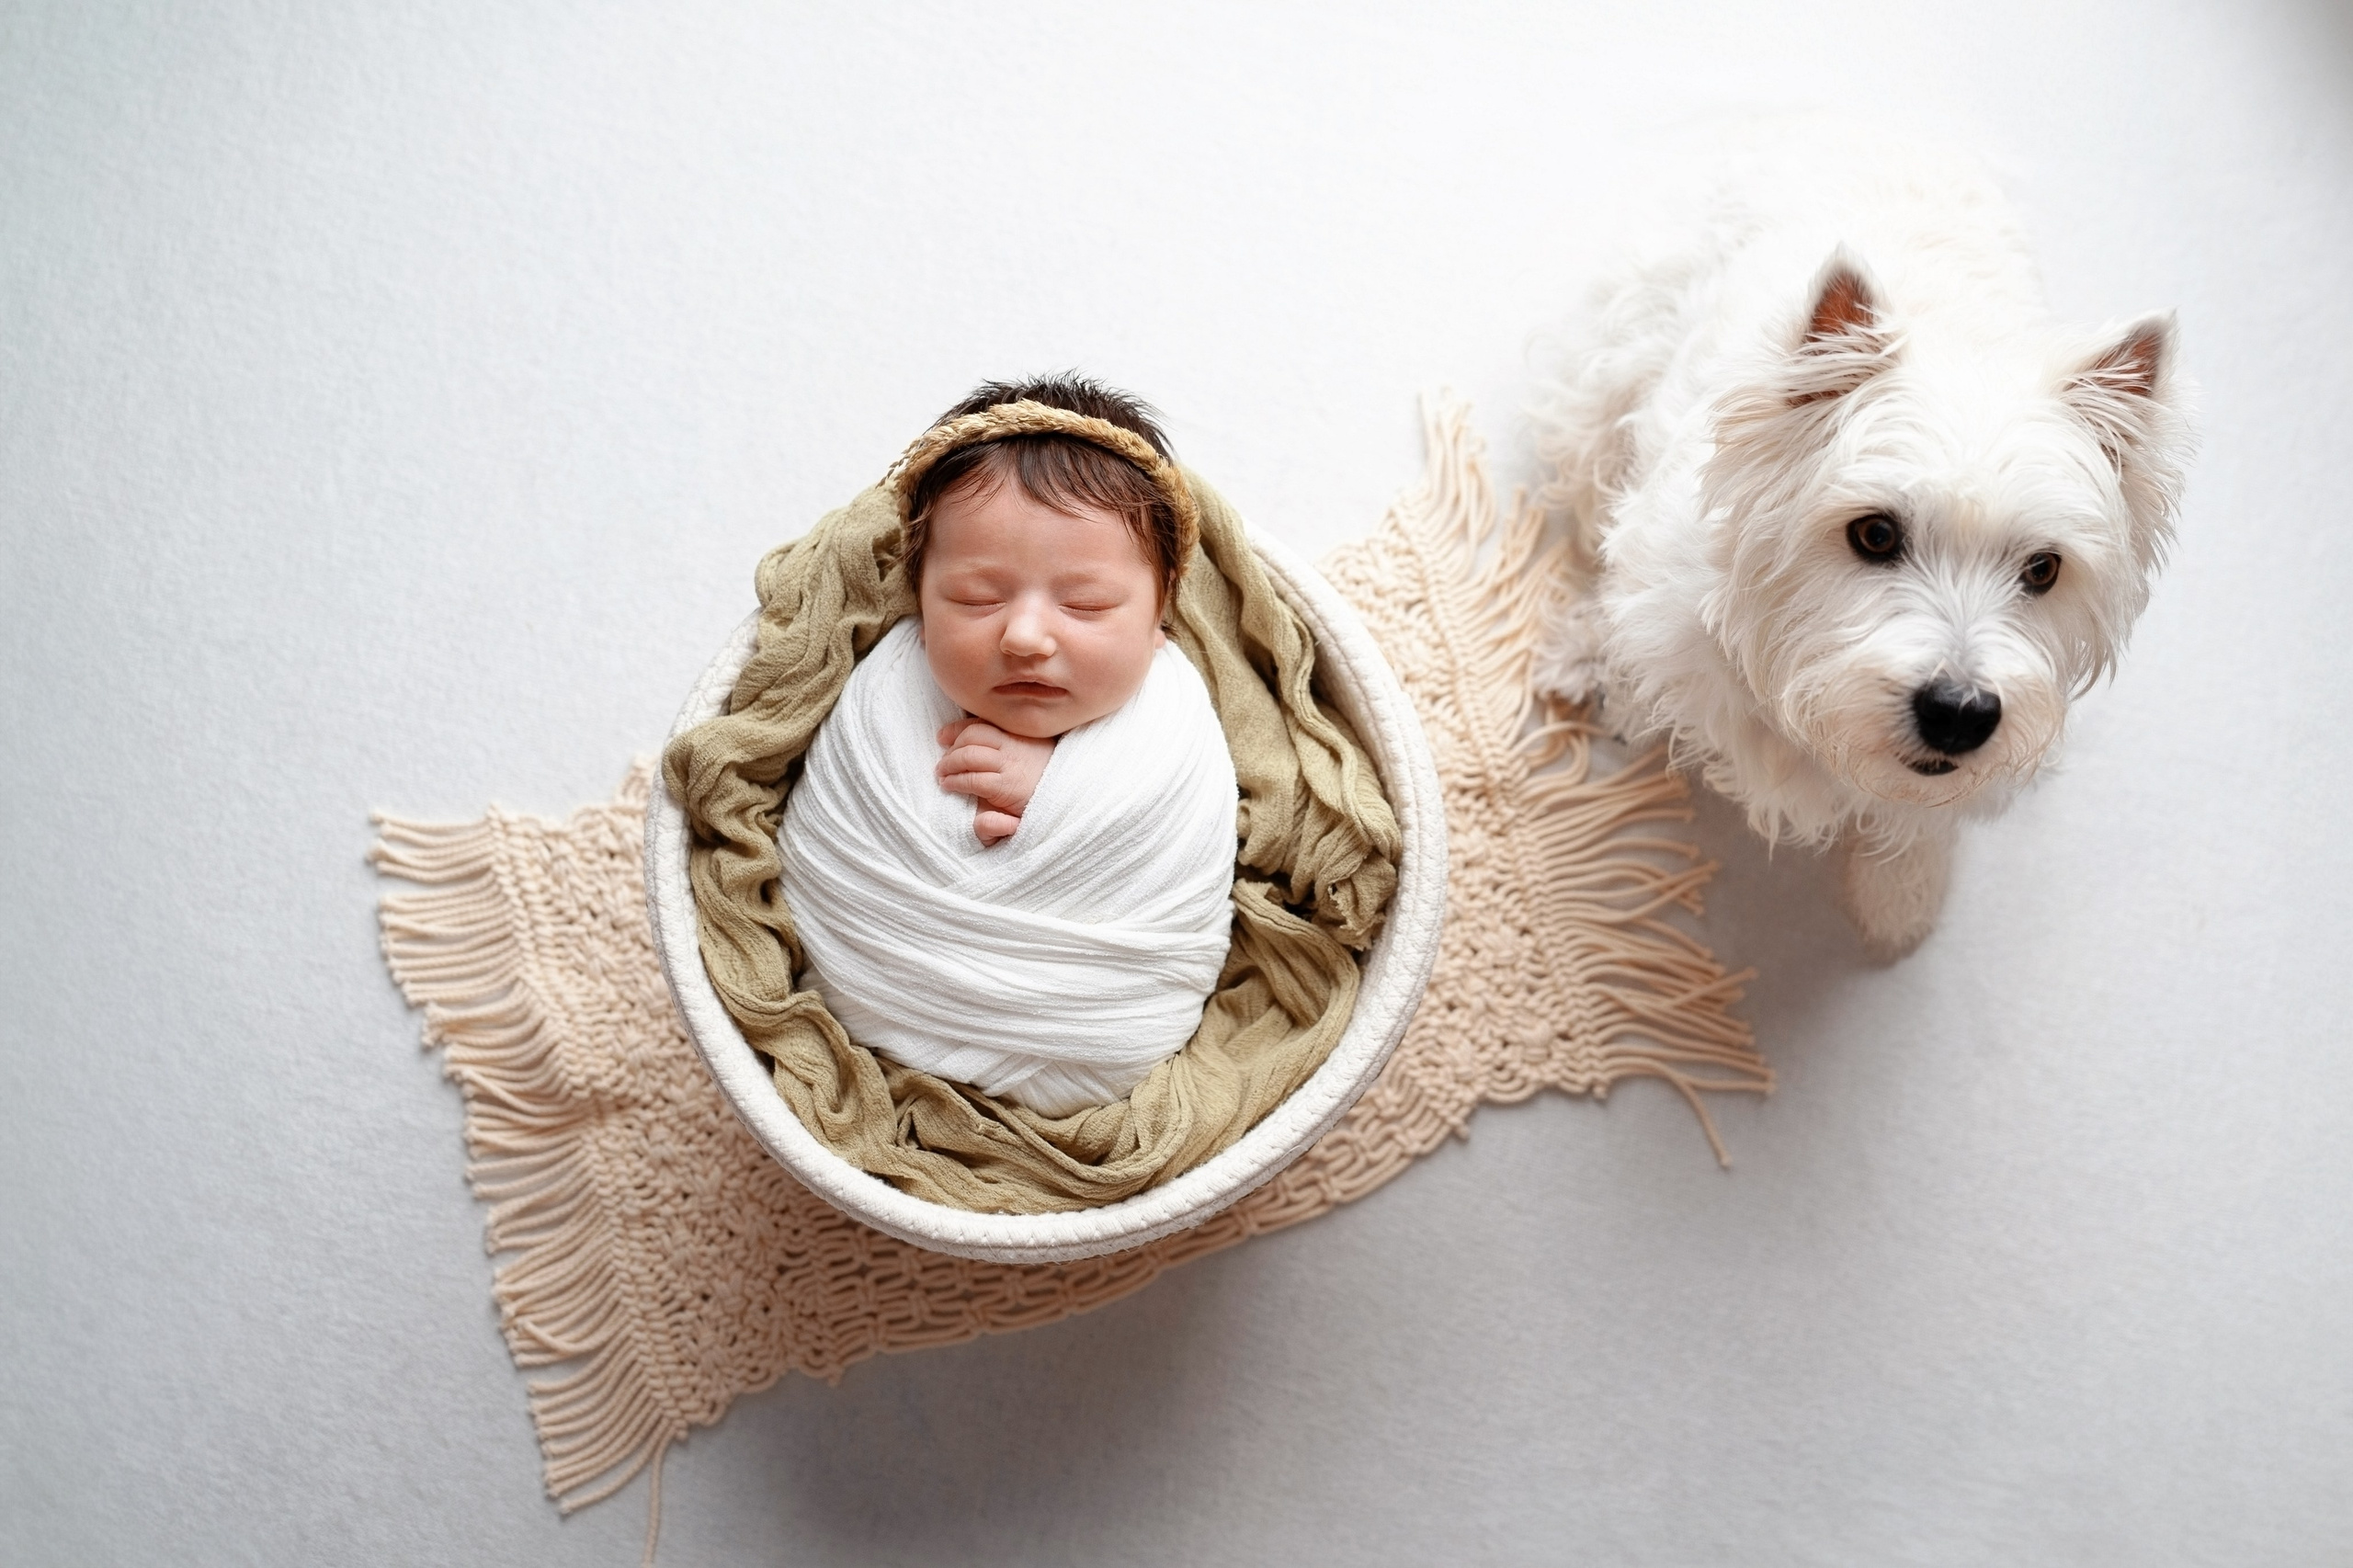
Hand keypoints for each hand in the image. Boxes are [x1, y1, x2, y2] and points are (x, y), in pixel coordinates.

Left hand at [935, 718, 1055, 845]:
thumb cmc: (1047, 779)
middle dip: (952, 747)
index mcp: (1020, 734)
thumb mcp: (1032, 754)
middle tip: (943, 761)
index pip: (982, 722)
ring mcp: (1010, 765)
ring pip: (968, 755)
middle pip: (972, 735)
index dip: (957, 728)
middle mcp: (1014, 745)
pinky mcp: (1007, 786)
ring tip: (942, 774)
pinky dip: (956, 781)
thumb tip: (984, 739)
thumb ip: (1009, 745)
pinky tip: (949, 785)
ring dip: (949, 764)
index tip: (942, 736)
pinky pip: (973, 779)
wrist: (1066, 799)